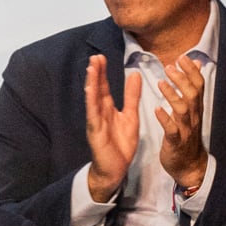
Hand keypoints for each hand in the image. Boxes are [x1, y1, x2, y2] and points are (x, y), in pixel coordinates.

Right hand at [82, 53, 142, 203]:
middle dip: (96, 73)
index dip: (103, 73)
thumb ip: (132, 97)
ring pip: (92, 99)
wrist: (115, 169)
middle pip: (97, 89)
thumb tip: (135, 75)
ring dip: (91, 83)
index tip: (101, 57)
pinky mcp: (95, 132)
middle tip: (95, 56)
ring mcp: (95, 122)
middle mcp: (99, 113)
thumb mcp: (131, 117)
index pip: (104, 88)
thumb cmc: (120, 145)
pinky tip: (90, 90)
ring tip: (91, 68)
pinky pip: (93, 114)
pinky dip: (91, 102)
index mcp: (108, 109)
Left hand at [156, 54, 209, 195]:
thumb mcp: (190, 110)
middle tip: (169, 66)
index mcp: (195, 109)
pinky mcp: (175, 142)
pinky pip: (172, 130)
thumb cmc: (186, 135)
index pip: (198, 86)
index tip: (181, 57)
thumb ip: (191, 88)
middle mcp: (193, 117)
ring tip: (161, 83)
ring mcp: (185, 130)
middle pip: (193, 95)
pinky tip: (156, 109)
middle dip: (182, 79)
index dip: (191, 71)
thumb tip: (197, 65)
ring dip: (173, 96)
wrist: (189, 166)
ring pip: (183, 110)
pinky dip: (165, 119)